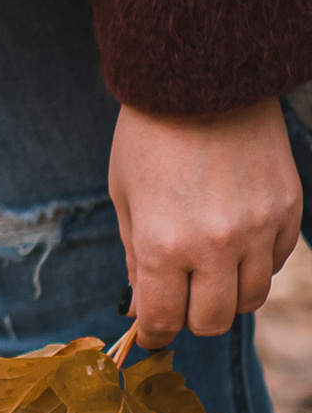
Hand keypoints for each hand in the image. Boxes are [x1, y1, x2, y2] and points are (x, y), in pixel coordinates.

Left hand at [113, 98, 302, 339]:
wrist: (202, 78)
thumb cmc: (150, 134)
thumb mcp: (124, 194)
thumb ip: (135, 254)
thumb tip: (143, 302)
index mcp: (163, 243)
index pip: (164, 319)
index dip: (154, 333)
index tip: (151, 332)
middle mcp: (215, 245)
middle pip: (213, 320)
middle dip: (192, 319)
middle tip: (181, 302)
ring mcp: (258, 229)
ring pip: (251, 298)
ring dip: (228, 294)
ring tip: (210, 272)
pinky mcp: (288, 210)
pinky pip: (276, 262)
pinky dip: (256, 264)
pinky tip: (236, 242)